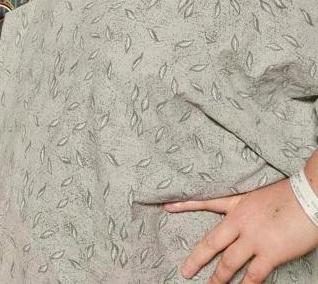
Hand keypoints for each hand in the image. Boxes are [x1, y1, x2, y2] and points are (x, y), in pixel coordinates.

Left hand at [164, 179, 317, 282]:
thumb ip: (248, 206)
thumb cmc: (289, 193)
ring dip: (218, 277)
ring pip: (228, 263)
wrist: (309, 196)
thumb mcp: (260, 194)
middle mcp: (240, 221)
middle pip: (212, 242)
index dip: (185, 205)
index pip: (206, 202)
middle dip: (197, 258)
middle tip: (184, 271)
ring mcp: (254, 238)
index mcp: (238, 202)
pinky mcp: (270, 253)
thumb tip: (244, 219)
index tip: (166, 206)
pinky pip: (253, 275)